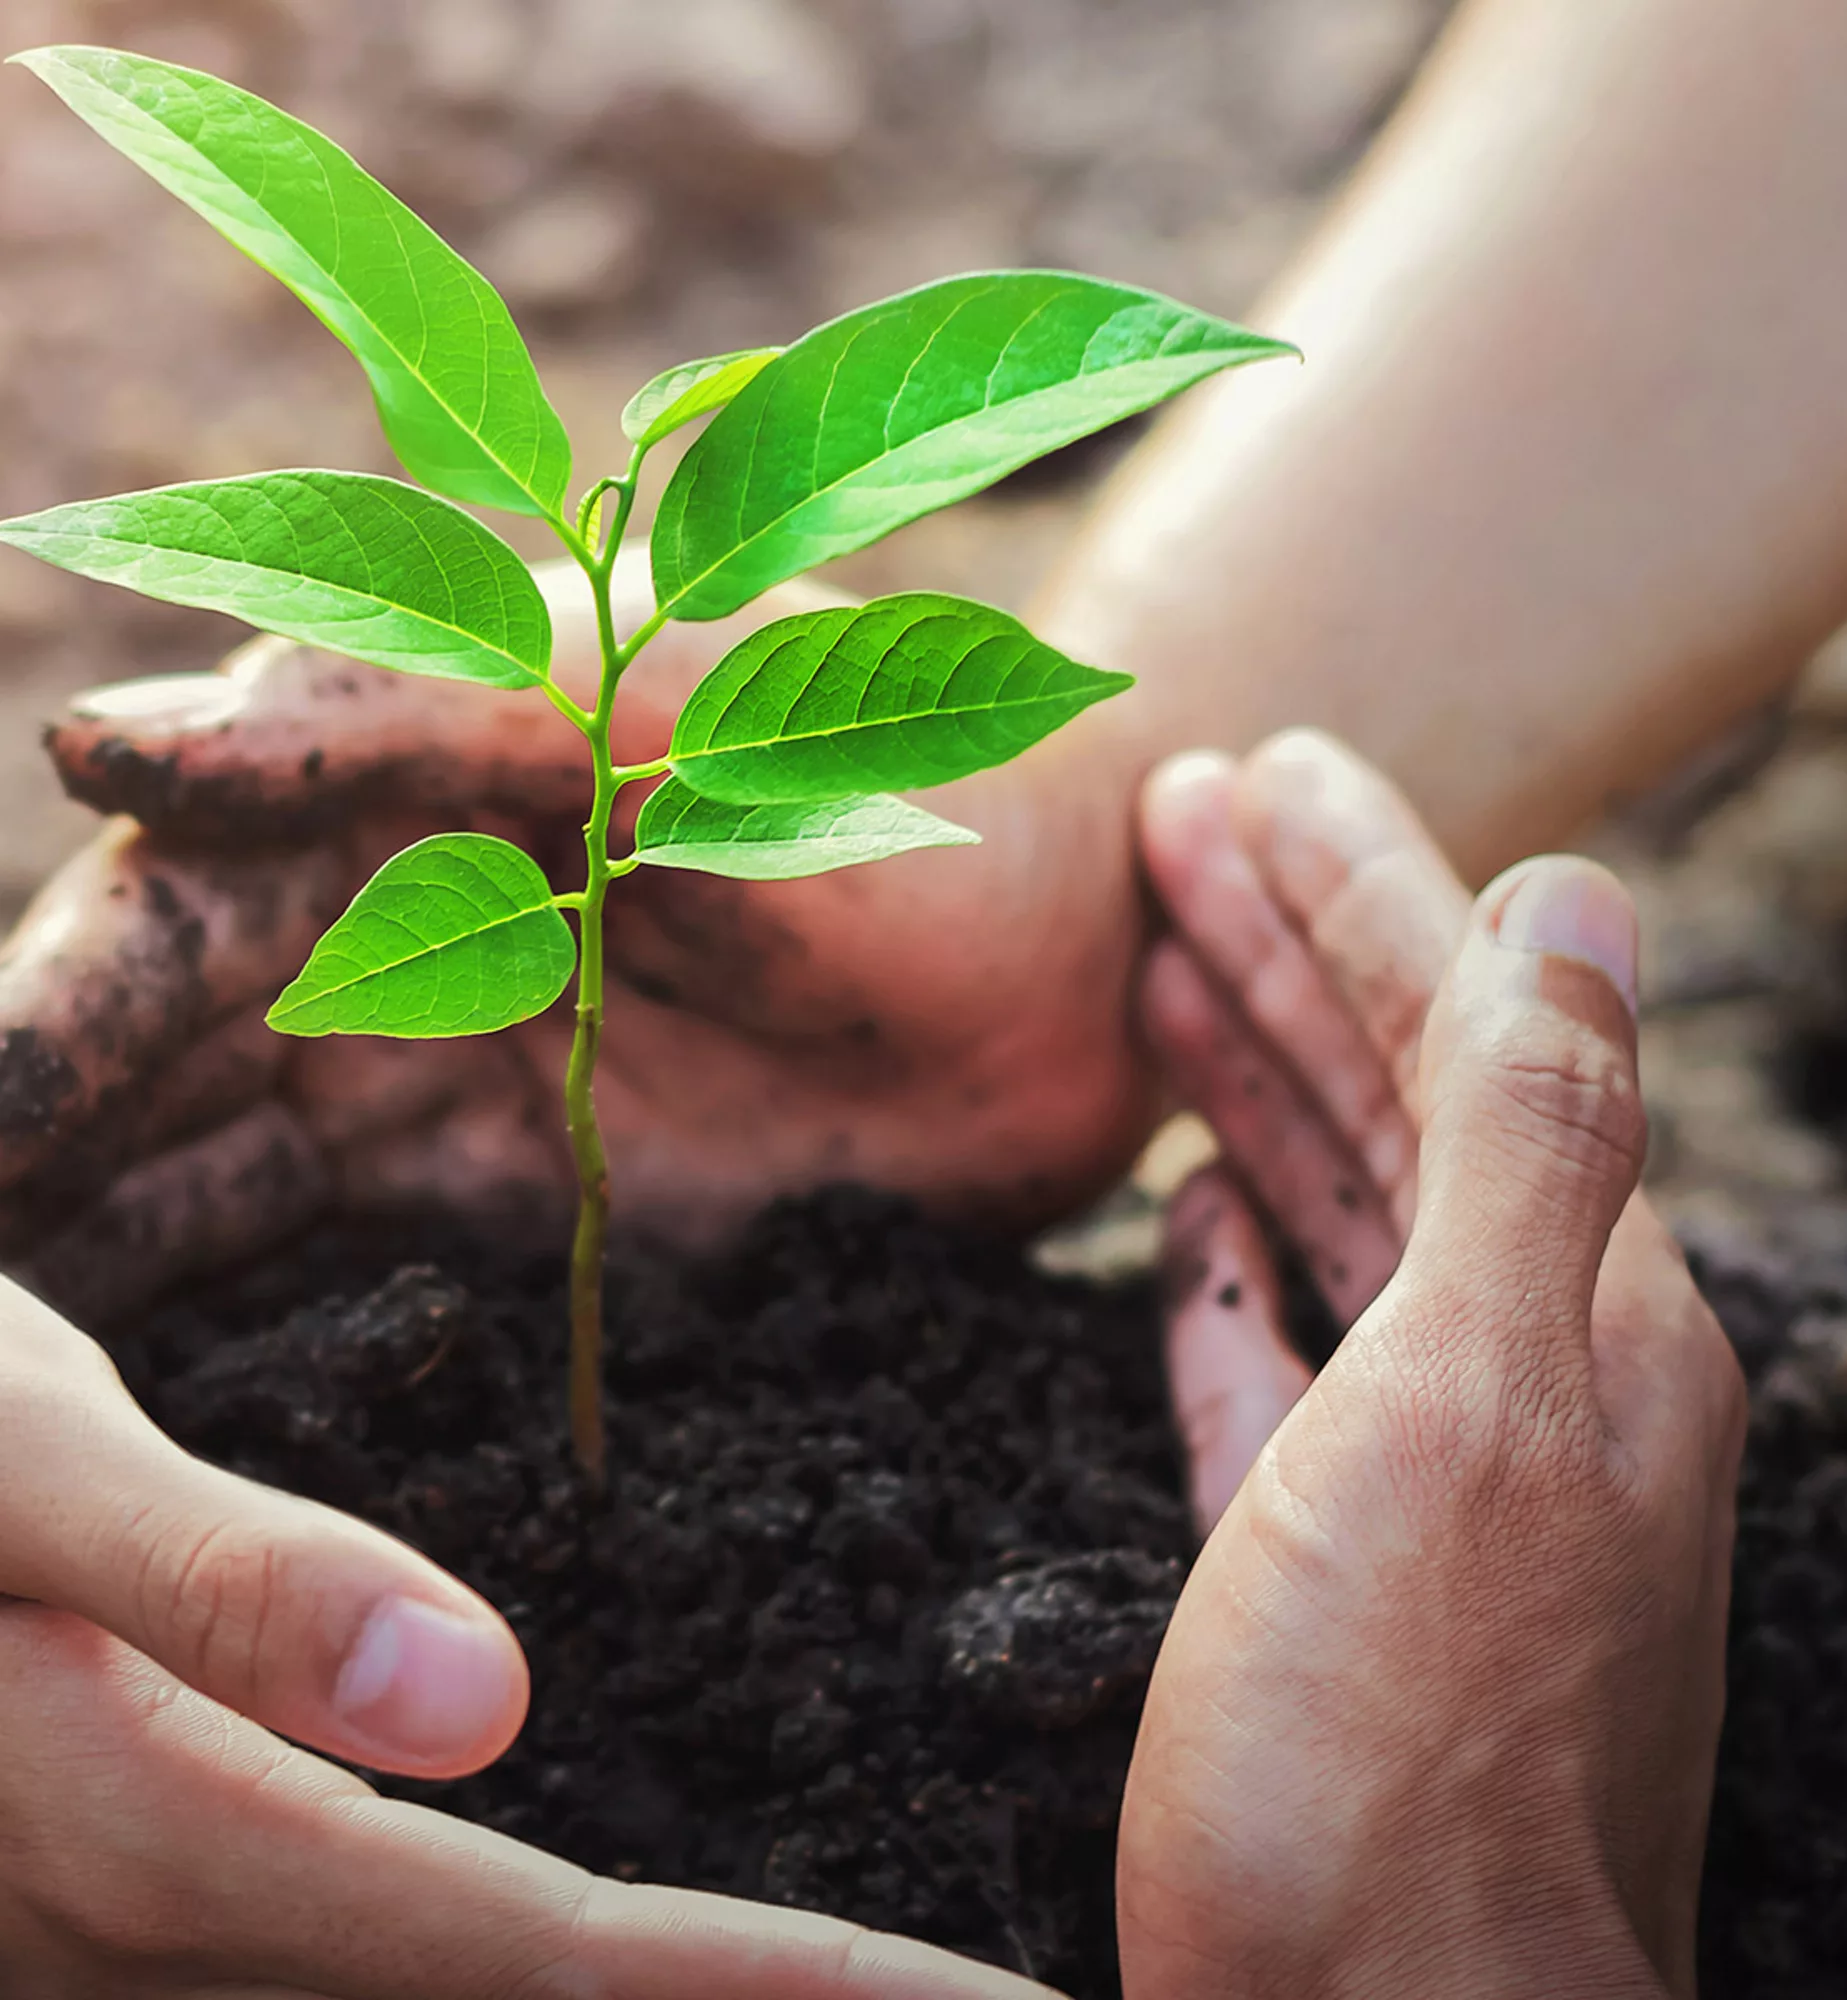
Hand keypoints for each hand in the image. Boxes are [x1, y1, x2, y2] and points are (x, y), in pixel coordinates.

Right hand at [0, 553, 1148, 1319]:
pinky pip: (351, 1270)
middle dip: (33, 1189)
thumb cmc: (890, 760)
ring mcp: (452, 1077)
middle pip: (149, 1073)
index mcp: (385, 791)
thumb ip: (397, 711)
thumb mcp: (649, 693)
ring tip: (13, 1428)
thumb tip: (95, 745)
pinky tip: (150, 1444)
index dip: (32, 1047)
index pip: (150, 927)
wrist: (1073, 942)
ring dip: (99, 1283)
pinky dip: (243, 1338)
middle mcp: (387, 939)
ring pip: (216, 1184)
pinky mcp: (529, 1195)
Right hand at [0, 1274, 1050, 1999]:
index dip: (762, 1990)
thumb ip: (233, 1589)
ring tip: (847, 1991)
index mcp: (154, 1834)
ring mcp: (117, 1955)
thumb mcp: (22, 1466)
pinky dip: (520, 1974)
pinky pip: (358, 1963)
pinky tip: (636, 1950)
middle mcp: (137, 1942)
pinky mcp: (126, 1903)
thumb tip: (482, 1700)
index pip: (527, 1954)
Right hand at [1121, 733, 1745, 1997]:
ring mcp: (1418, 1464)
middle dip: (1289, 939)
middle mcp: (1517, 1363)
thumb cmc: (1409, 1755)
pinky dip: (1242, 1259)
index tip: (1259, 766)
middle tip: (1183, 813)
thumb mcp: (1481, 1404)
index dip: (1359, 880)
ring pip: (1333, 1209)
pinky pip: (1282, 1356)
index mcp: (1578, 1304)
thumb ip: (1532, 1141)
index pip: (1462, 1025)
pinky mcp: (1322, 1558)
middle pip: (1391, 1095)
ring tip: (1173, 951)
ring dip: (1252, 1070)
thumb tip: (1583, 897)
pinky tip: (1199, 1201)